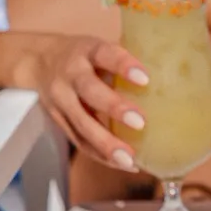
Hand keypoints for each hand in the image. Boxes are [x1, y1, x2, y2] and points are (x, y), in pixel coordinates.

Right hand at [20, 34, 147, 170]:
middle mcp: (71, 73)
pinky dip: (100, 154)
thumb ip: (126, 61)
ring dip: (106, 144)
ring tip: (130, 160)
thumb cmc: (84, 55)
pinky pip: (78, 140)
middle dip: (114, 108)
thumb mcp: (100, 47)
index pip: (105, 54)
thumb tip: (172, 73)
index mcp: (87, 50)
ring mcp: (61, 98)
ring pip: (81, 123)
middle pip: (90, 92)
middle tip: (140, 123)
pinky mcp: (58, 119)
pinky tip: (122, 163)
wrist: (38, 62)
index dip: (124, 65)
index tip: (145, 78)